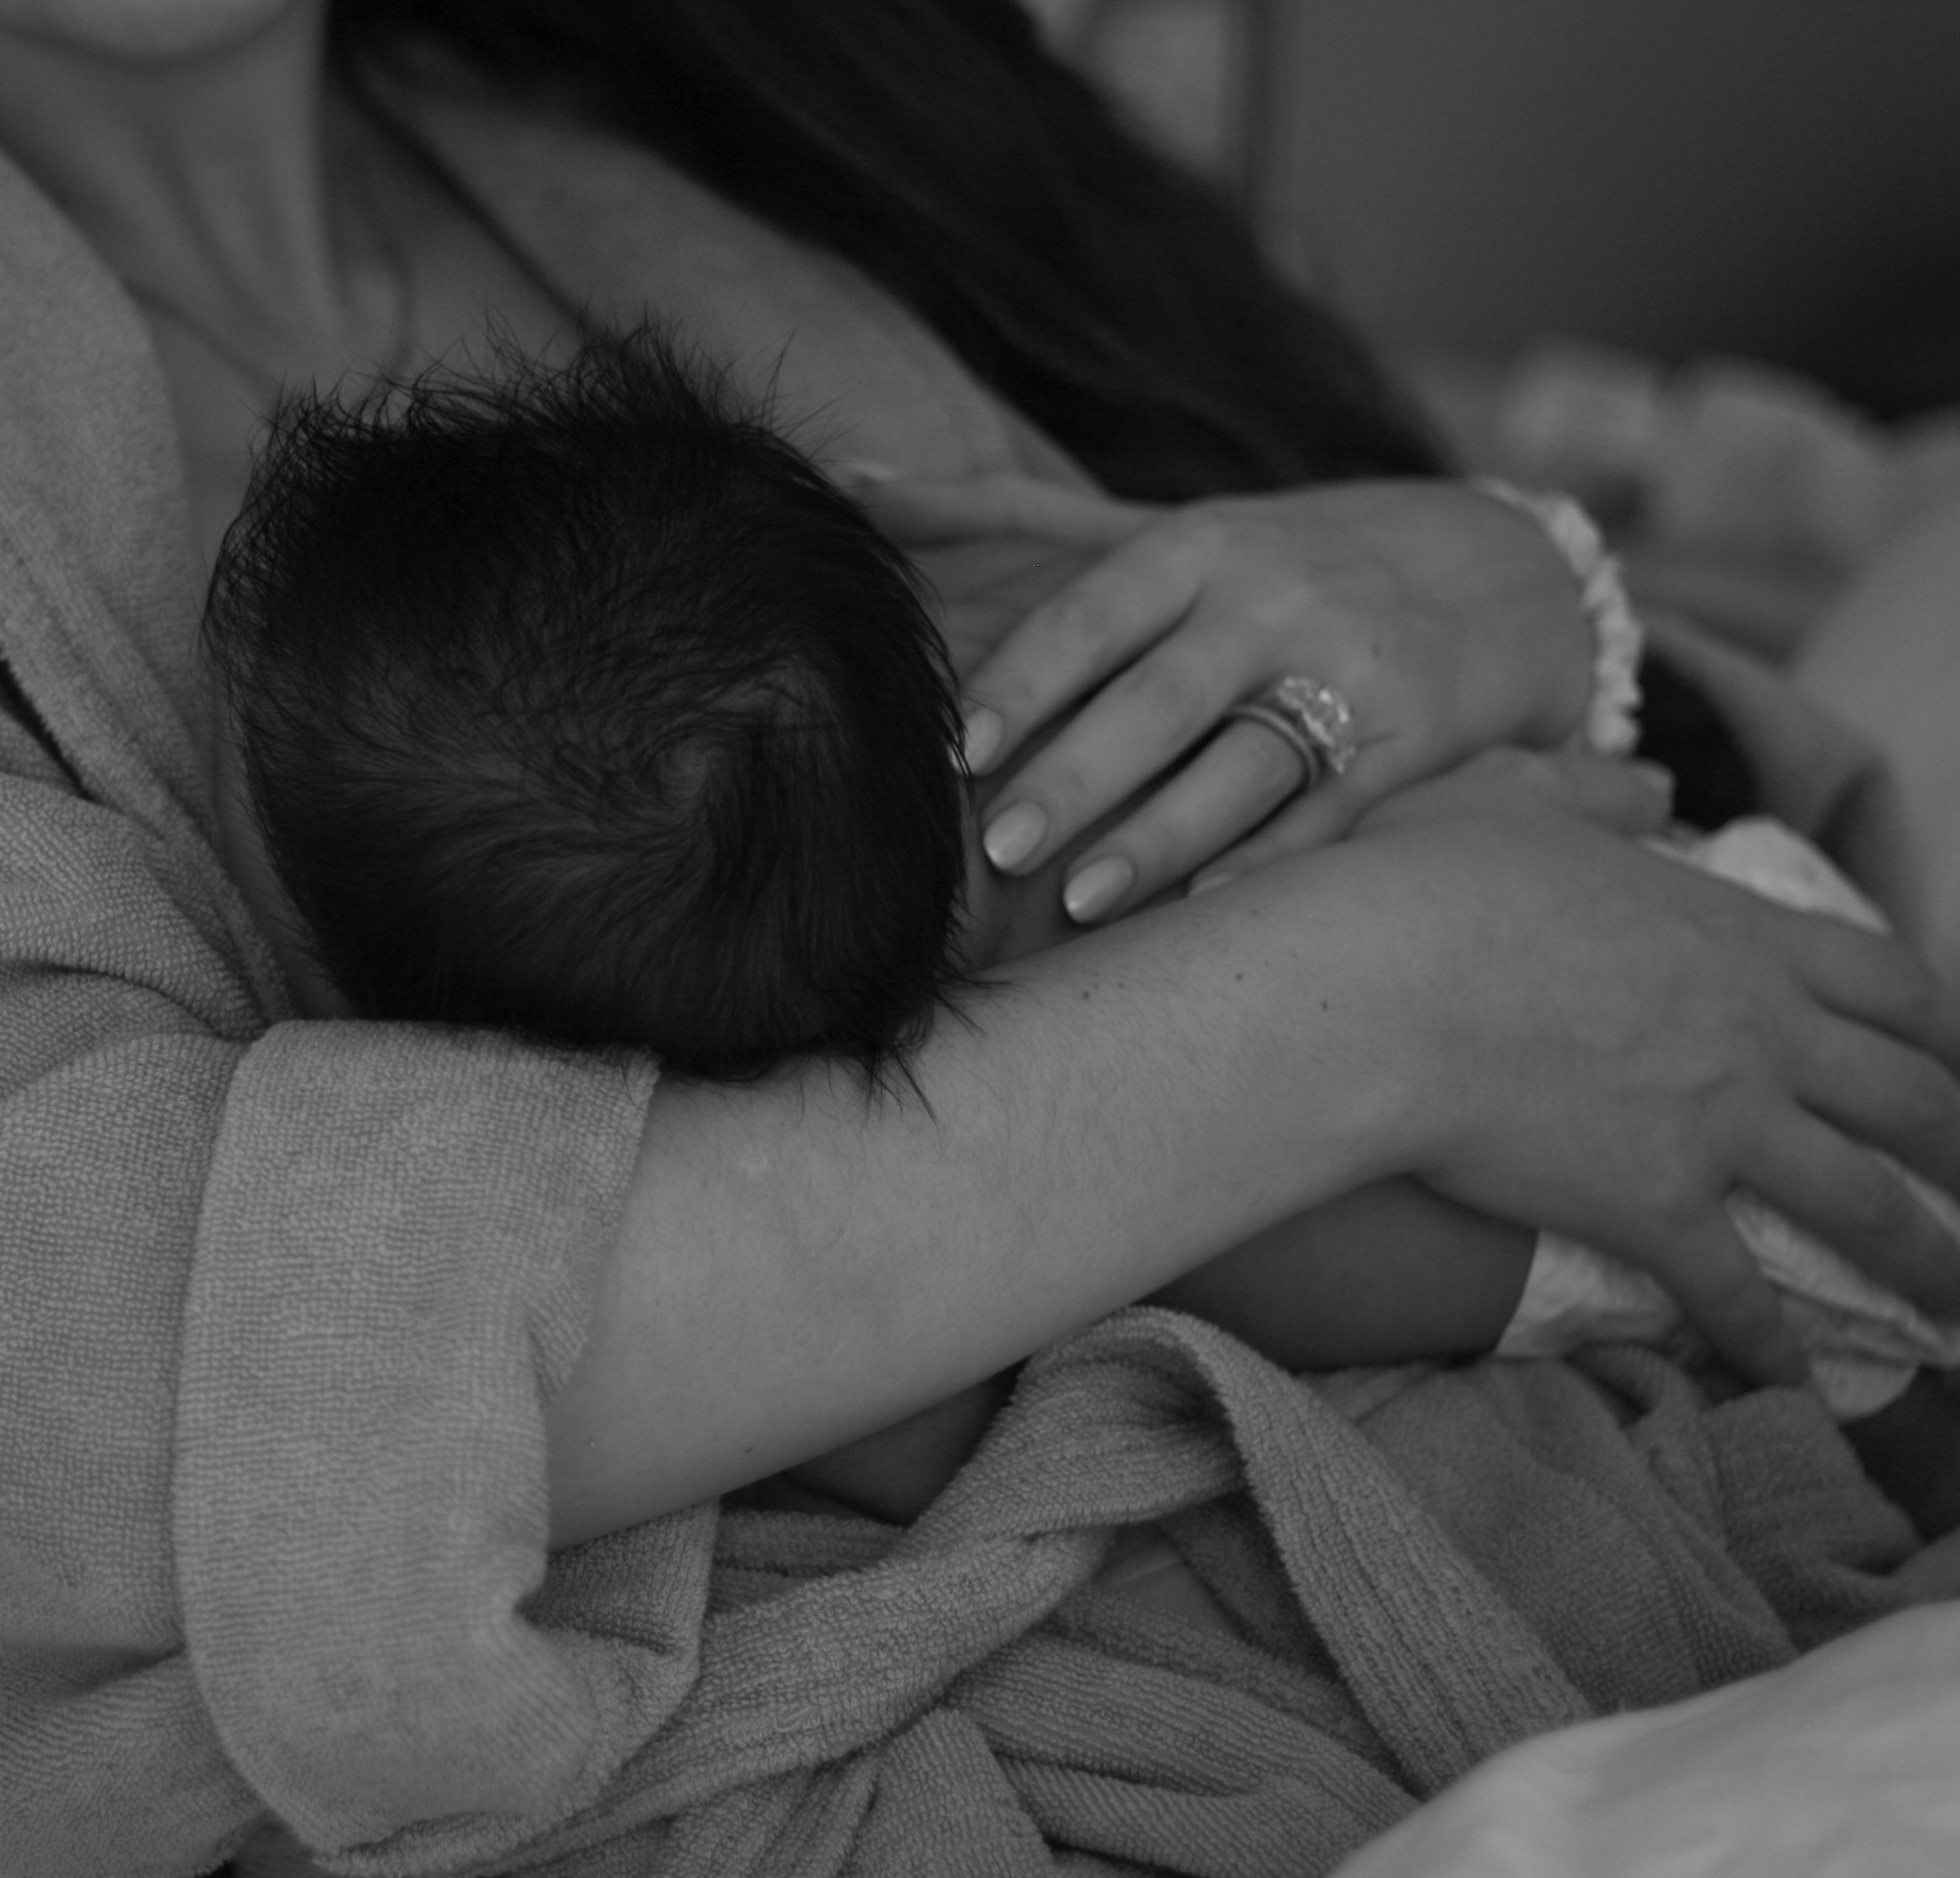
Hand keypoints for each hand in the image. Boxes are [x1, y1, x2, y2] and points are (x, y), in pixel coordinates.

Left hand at [878, 476, 1598, 925]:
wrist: (1510, 569)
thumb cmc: (1290, 557)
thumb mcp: (1170, 522)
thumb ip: (1012, 513)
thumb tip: (852, 480)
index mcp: (1198, 545)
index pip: (1094, 613)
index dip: (1022, 681)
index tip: (949, 746)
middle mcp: (1274, 598)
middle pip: (1159, 697)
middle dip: (1076, 773)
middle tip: (994, 845)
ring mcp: (1353, 669)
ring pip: (1242, 763)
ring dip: (1160, 836)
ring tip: (1080, 900)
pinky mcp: (1418, 738)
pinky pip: (1331, 811)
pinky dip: (1269, 863)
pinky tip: (1203, 913)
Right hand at [1306, 754, 1959, 1385]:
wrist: (1377, 986)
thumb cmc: (1428, 883)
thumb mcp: (1516, 799)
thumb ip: (1596, 791)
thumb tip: (1647, 785)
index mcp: (1736, 936)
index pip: (1885, 981)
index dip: (1938, 1028)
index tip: (1955, 1061)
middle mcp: (1759, 1033)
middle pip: (1913, 1100)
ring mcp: (1717, 1125)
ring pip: (1865, 1206)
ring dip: (1928, 1265)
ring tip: (1958, 1316)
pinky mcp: (1653, 1206)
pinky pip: (1735, 1291)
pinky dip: (1772, 1347)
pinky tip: (1794, 1386)